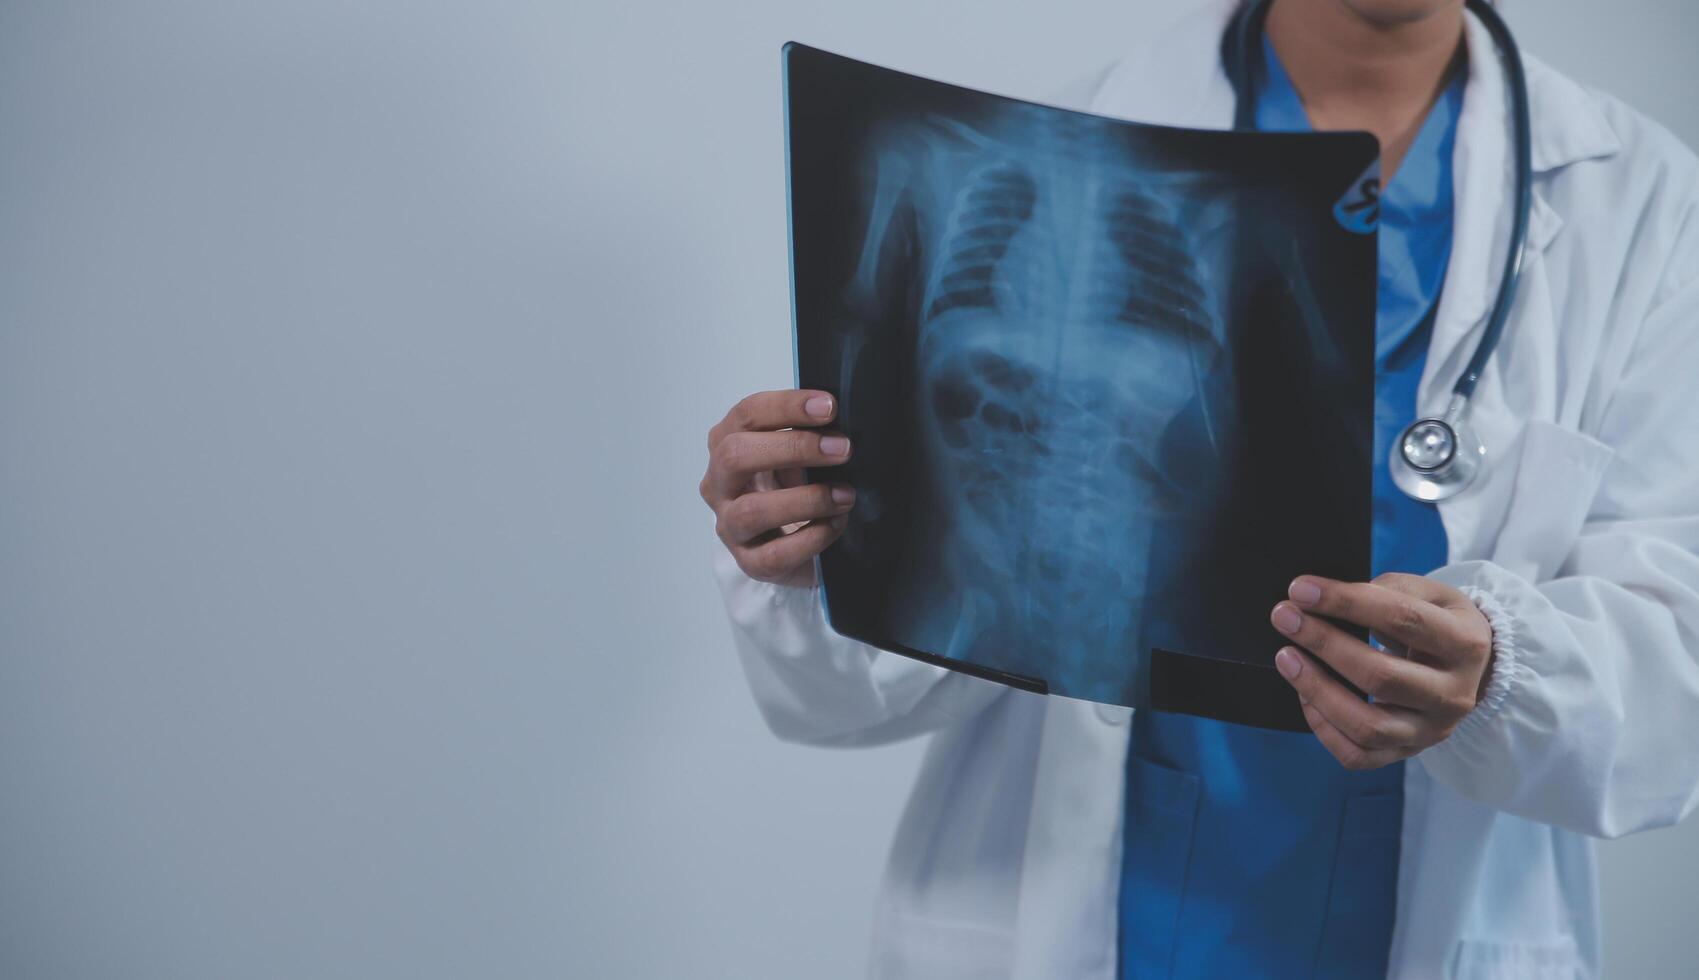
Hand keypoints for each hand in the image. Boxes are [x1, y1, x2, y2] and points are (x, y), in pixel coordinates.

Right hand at [700, 389, 854, 586]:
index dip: (787, 407)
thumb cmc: (790, 486)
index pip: (747, 414)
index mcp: (726, 443)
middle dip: (793, 448)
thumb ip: (807, 436)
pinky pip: (775, 554)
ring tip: (844, 495)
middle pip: (735, 456)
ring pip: (752, 510)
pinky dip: (812, 538)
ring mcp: (729, 525)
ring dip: (807, 499)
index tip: (829, 407)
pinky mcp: (749, 562)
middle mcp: (719, 483)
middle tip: (841, 449)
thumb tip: (839, 428)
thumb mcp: (793, 454)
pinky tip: (836, 525)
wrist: (785, 544)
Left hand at [1269, 573, 1493, 768]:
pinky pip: (1357, 755)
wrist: (1466, 669)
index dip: (1347, 602)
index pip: (1402, 619)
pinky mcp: (1407, 752)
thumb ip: (1384, 591)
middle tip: (1284, 617)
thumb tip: (1325, 599)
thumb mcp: (1427, 594)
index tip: (1301, 589)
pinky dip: (1323, 727)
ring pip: (1367, 725)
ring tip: (1286, 657)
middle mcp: (1454, 694)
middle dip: (1324, 643)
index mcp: (1465, 643)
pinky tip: (1304, 696)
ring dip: (1317, 689)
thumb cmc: (1435, 622)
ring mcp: (1431, 731)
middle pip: (1382, 676)